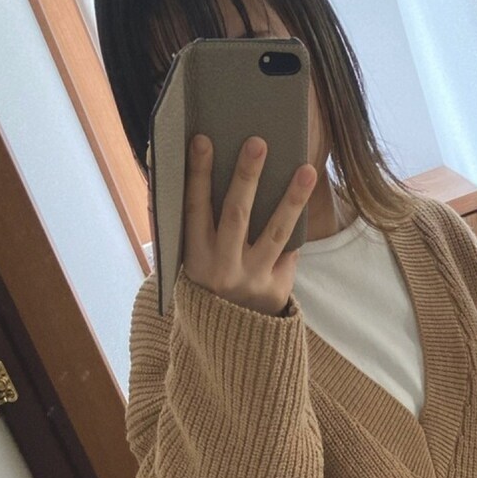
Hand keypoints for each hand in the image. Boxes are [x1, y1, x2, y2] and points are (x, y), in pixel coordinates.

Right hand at [183, 133, 316, 316]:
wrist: (229, 337)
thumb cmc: (208, 283)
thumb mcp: (188, 260)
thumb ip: (185, 223)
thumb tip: (170, 169)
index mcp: (194, 257)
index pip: (194, 208)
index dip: (198, 174)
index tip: (202, 140)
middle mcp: (223, 268)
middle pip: (236, 215)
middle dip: (246, 177)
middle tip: (258, 143)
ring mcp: (252, 279)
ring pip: (275, 232)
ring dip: (292, 198)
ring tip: (307, 170)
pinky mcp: (277, 289)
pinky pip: (290, 252)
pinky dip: (297, 226)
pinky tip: (306, 199)